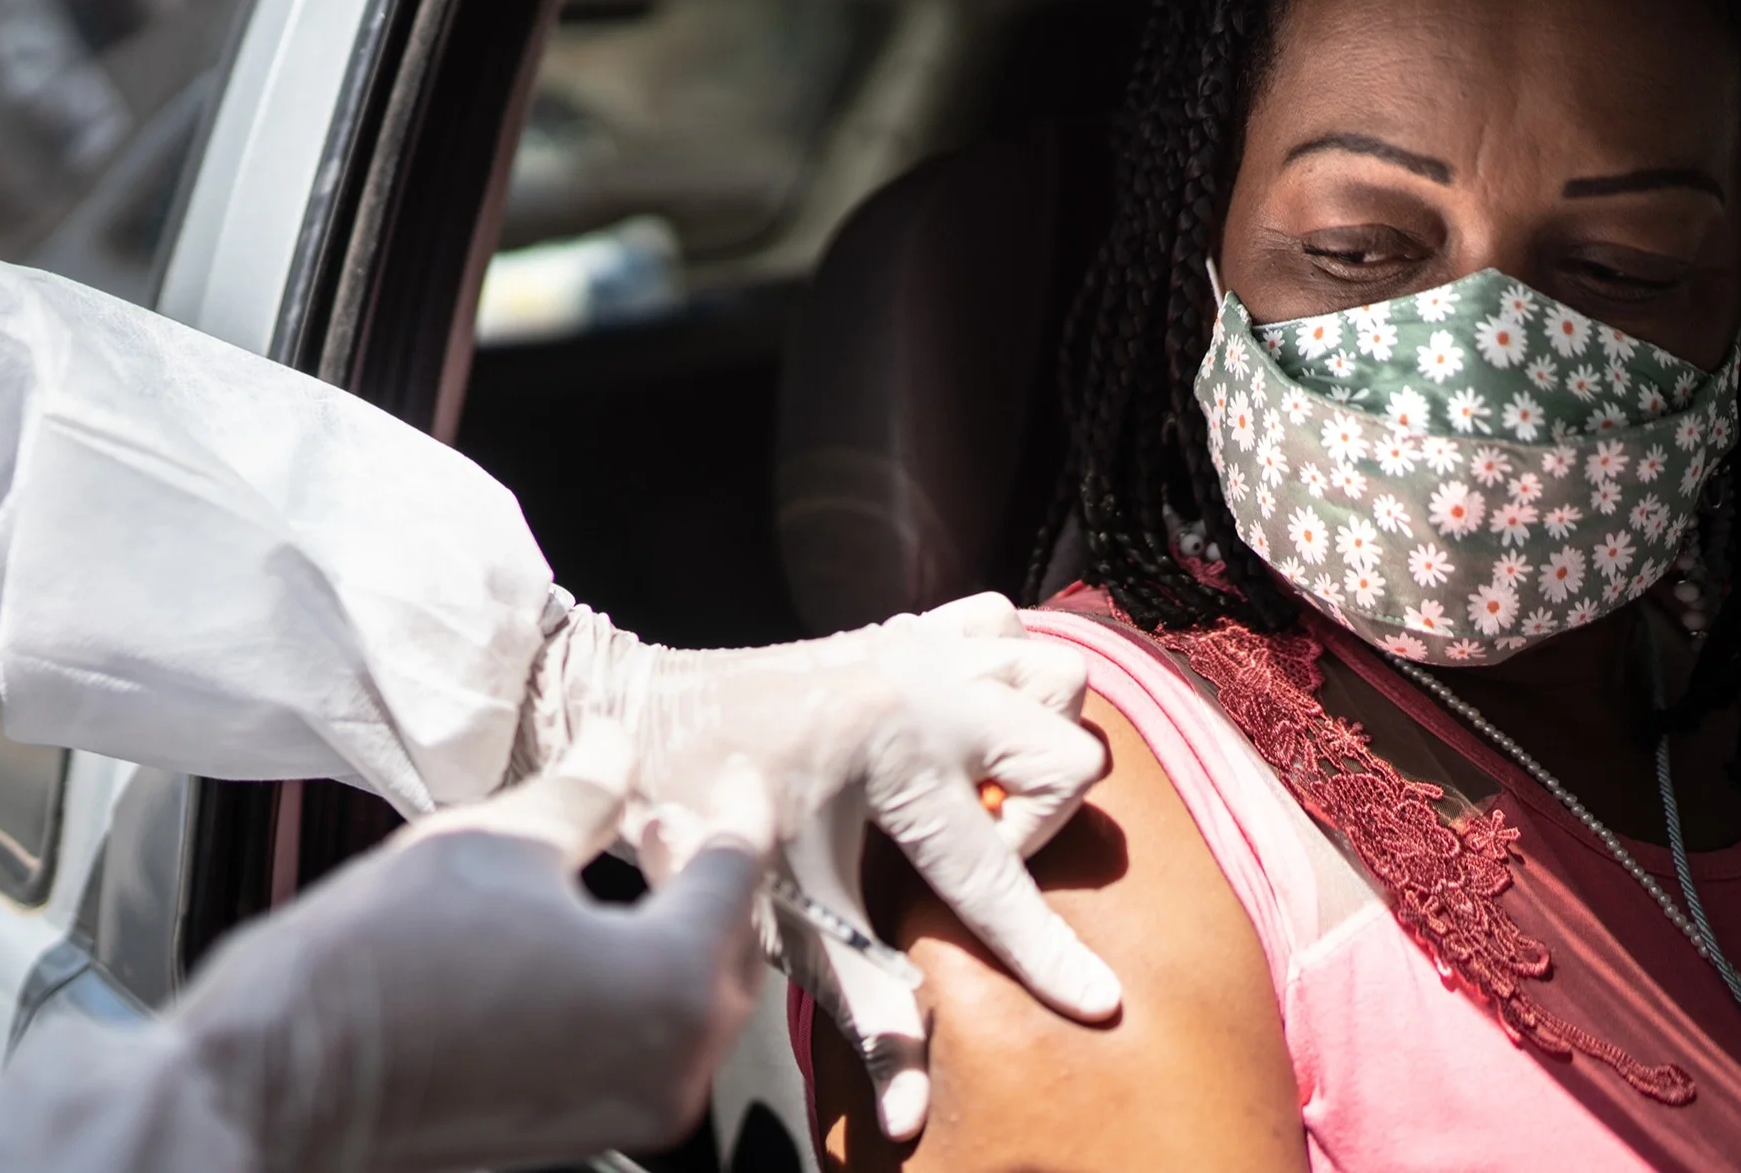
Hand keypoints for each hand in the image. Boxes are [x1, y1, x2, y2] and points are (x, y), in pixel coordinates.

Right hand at [170, 760, 771, 1172]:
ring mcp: (630, 1109)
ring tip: (627, 854)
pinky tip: (587, 926)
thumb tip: (616, 750)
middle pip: (728, 947)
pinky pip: (646, 1040)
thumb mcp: (497, 842)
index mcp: (668, 988)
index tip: (732, 770)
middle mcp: (671, 1066)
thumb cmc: (383, 963)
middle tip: (665, 810)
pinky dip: (637, 978)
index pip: (736, 874)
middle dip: (704, 870)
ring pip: (690, 1000)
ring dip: (672, 923)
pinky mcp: (582, 1127)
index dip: (736, 806)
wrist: (285, 1079)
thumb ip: (584, 795)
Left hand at [523, 591, 1118, 1138]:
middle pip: (1066, 758)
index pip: (995, 881)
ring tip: (982, 783)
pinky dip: (1009, 670)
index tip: (1098, 1003)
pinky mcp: (908, 626)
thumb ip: (863, 1008)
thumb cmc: (699, 810)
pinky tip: (970, 720)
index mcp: (895, 765)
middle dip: (1040, 821)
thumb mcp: (781, 915)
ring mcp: (923, 650)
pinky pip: (1005, 624)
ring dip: (1039, 736)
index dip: (1047, 956)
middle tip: (973, 847)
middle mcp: (927, 696)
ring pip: (1057, 675)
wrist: (642, 712)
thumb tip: (909, 1116)